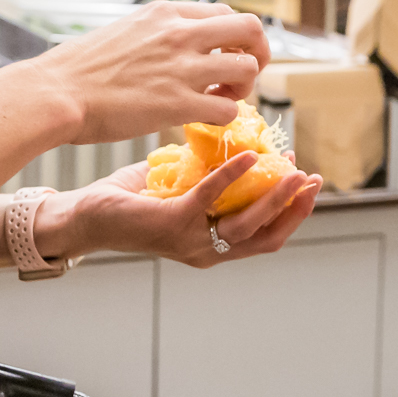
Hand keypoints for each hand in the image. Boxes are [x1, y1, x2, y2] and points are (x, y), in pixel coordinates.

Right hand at [22, 1, 269, 144]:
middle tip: (242, 76)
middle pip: (251, 29)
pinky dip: (224, 117)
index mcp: (166, 13)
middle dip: (257, 53)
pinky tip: (204, 119)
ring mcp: (181, 68)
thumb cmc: (80, 69)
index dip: (233, 38)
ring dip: (243, 88)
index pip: (225, 13)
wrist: (55, 92)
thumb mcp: (126, 30)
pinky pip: (227, 109)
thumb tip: (174, 44)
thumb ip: (158, 33)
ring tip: (221, 100)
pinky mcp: (176, 104)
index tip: (222, 57)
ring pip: (247, 69)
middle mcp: (180, 33)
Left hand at [53, 155, 320, 268]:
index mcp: (212, 247)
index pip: (265, 238)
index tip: (308, 184)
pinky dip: (233, 176)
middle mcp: (206, 253)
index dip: (291, 214)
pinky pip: (210, 198)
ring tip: (294, 171)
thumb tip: (238, 143)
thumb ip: (210, 175)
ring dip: (276, 199)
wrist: (84, 216)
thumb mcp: (181, 188)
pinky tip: (249, 156)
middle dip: (295, 210)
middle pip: (266, 237)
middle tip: (312, 180)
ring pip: (246, 225)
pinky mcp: (172, 224)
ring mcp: (190, 242)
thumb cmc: (130, 201)